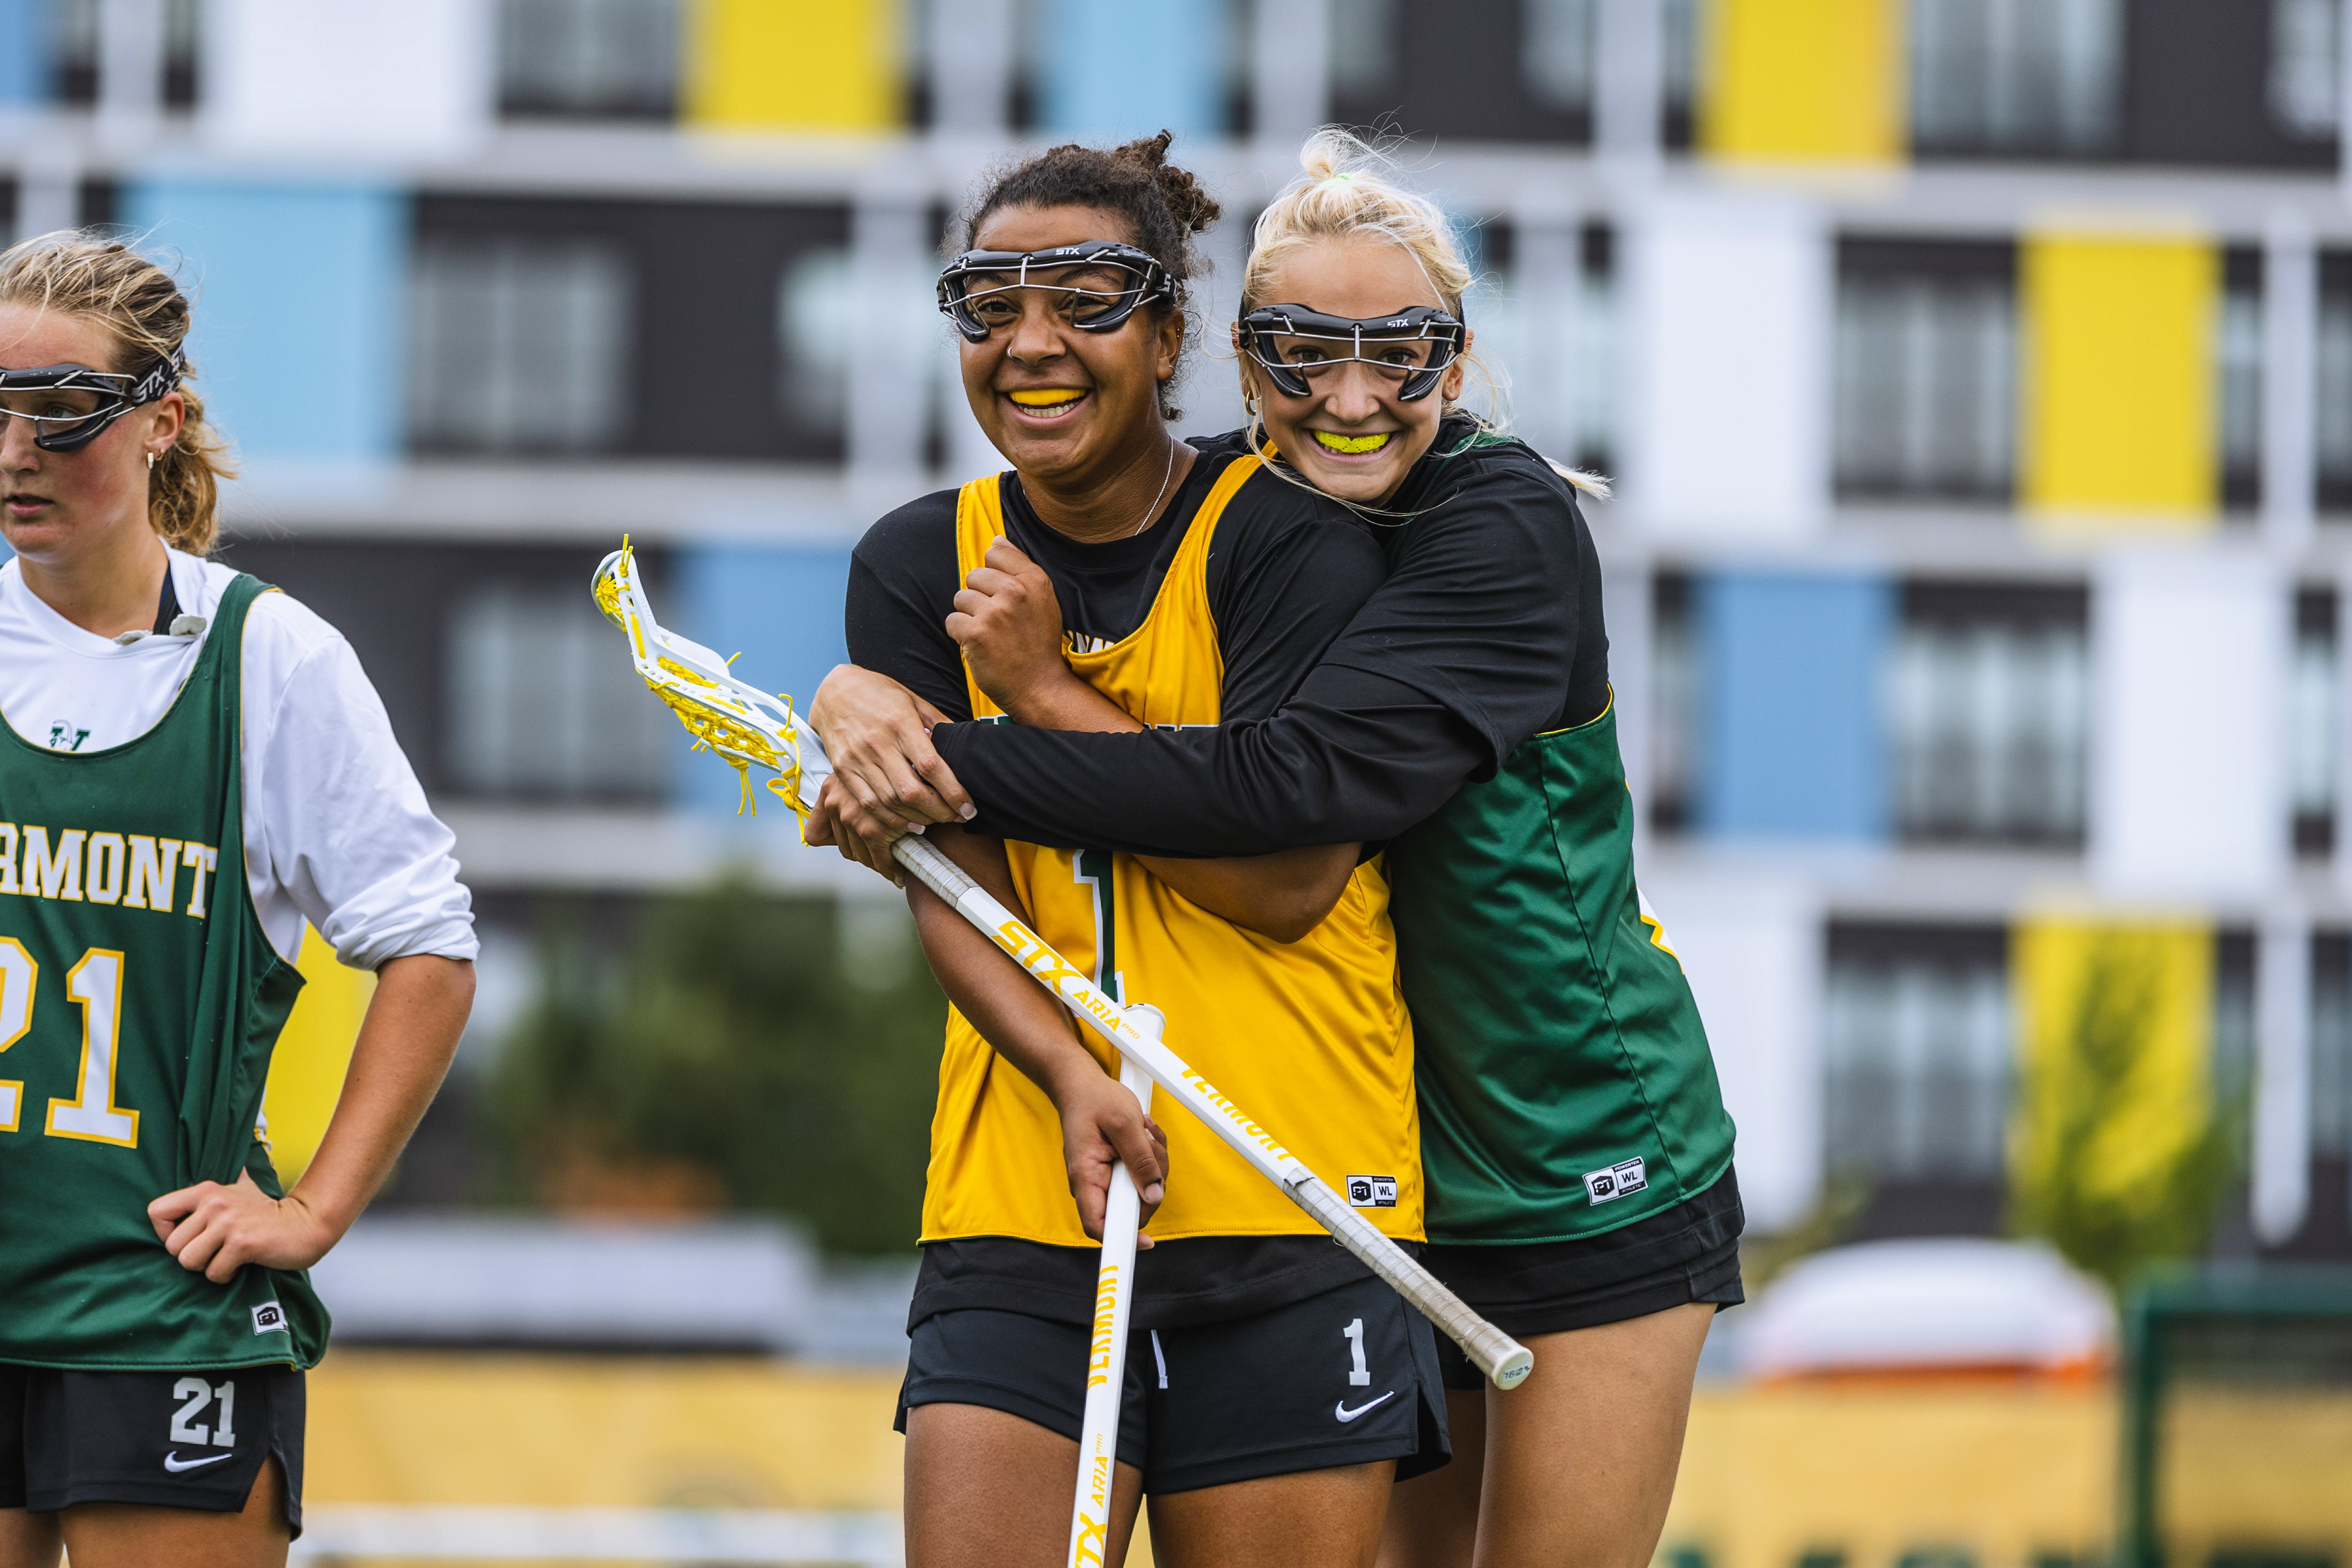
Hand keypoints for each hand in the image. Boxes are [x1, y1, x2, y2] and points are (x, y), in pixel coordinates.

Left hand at [148, 1170, 340, 1283]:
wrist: (306, 1224)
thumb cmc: (271, 1213)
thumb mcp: (246, 1189)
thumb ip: (231, 1180)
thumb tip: (236, 1161)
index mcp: (207, 1191)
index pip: (156, 1211)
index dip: (165, 1232)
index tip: (186, 1238)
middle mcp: (214, 1204)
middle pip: (172, 1246)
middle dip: (191, 1257)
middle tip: (213, 1253)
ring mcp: (228, 1223)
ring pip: (188, 1261)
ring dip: (206, 1268)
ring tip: (225, 1259)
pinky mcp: (241, 1243)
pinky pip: (213, 1272)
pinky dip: (225, 1276)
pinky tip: (239, 1265)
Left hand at [803, 772, 907, 884]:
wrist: (908, 759)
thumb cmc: (888, 766)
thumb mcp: (862, 775)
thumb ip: (850, 796)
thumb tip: (850, 822)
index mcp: (829, 792)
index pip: (816, 835)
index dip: (833, 842)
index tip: (852, 843)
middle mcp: (836, 804)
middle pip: (844, 848)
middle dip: (864, 855)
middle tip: (881, 857)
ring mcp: (853, 818)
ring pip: (861, 856)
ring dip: (877, 863)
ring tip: (891, 863)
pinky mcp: (873, 830)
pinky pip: (881, 859)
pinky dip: (890, 868)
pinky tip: (899, 869)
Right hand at [805, 664, 971, 838]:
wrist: (834, 691)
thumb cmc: (879, 694)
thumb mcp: (914, 700)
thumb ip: (939, 724)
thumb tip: (963, 749)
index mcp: (900, 722)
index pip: (931, 766)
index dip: (953, 792)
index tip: (968, 807)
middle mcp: (878, 743)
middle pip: (911, 791)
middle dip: (940, 812)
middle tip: (956, 817)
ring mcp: (857, 758)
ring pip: (890, 802)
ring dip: (917, 818)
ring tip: (936, 821)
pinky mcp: (843, 770)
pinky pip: (867, 803)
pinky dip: (891, 819)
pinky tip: (908, 823)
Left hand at [948, 541, 1083, 716]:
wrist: (1040, 687)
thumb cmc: (1039, 644)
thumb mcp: (1043, 600)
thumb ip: (1020, 568)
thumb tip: (997, 539)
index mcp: (1034, 580)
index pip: (996, 552)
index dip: (993, 574)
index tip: (1002, 596)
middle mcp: (1015, 592)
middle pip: (974, 575)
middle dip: (979, 597)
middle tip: (998, 622)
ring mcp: (995, 612)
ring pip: (961, 598)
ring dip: (969, 617)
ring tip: (989, 635)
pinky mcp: (976, 634)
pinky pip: (952, 621)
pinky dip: (960, 635)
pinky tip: (979, 646)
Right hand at [1053, 1068, 1168, 1245]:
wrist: (1080, 1084)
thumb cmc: (1095, 1099)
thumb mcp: (1124, 1122)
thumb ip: (1140, 1159)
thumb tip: (1153, 1194)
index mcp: (1085, 1177)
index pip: (1098, 1225)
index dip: (1122, 1240)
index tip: (1148, 1242)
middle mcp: (1093, 1184)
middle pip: (1131, 1209)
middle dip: (1152, 1182)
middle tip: (1152, 1145)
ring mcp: (1106, 1179)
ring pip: (1142, 1192)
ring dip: (1155, 1163)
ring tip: (1147, 1132)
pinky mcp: (1118, 1171)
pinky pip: (1143, 1176)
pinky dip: (1152, 1156)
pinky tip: (1146, 1134)